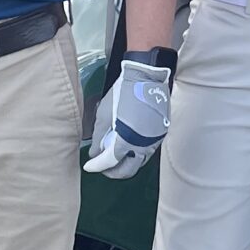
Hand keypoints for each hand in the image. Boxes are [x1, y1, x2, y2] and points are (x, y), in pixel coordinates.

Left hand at [84, 56, 174, 177]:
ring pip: (140, 162)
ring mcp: (154, 140)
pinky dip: (136, 153)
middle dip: (114, 172)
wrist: (147, 77)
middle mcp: (143, 145)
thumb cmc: (122, 93)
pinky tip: (128, 146)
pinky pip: (147, 151)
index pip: (109, 162)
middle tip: (103, 167)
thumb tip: (95, 153)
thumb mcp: (104, 114)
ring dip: (126, 163)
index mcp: (127, 140)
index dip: (96, 166)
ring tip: (115, 157)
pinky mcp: (161, 134)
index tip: (89, 166)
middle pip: (128, 170)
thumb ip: (98, 137)